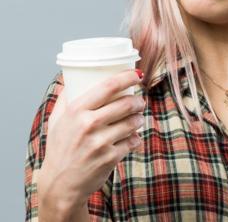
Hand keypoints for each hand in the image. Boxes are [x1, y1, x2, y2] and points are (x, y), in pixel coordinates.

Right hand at [37, 69, 145, 217]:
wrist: (60, 183)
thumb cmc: (60, 148)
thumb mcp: (57, 121)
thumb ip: (65, 99)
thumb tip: (72, 77)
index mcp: (75, 111)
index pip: (107, 86)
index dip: (127, 77)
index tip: (137, 74)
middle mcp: (88, 125)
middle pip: (125, 104)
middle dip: (138, 100)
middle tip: (139, 100)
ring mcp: (100, 142)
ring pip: (133, 122)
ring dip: (139, 118)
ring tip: (137, 117)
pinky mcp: (111, 157)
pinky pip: (133, 141)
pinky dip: (135, 138)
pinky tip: (132, 137)